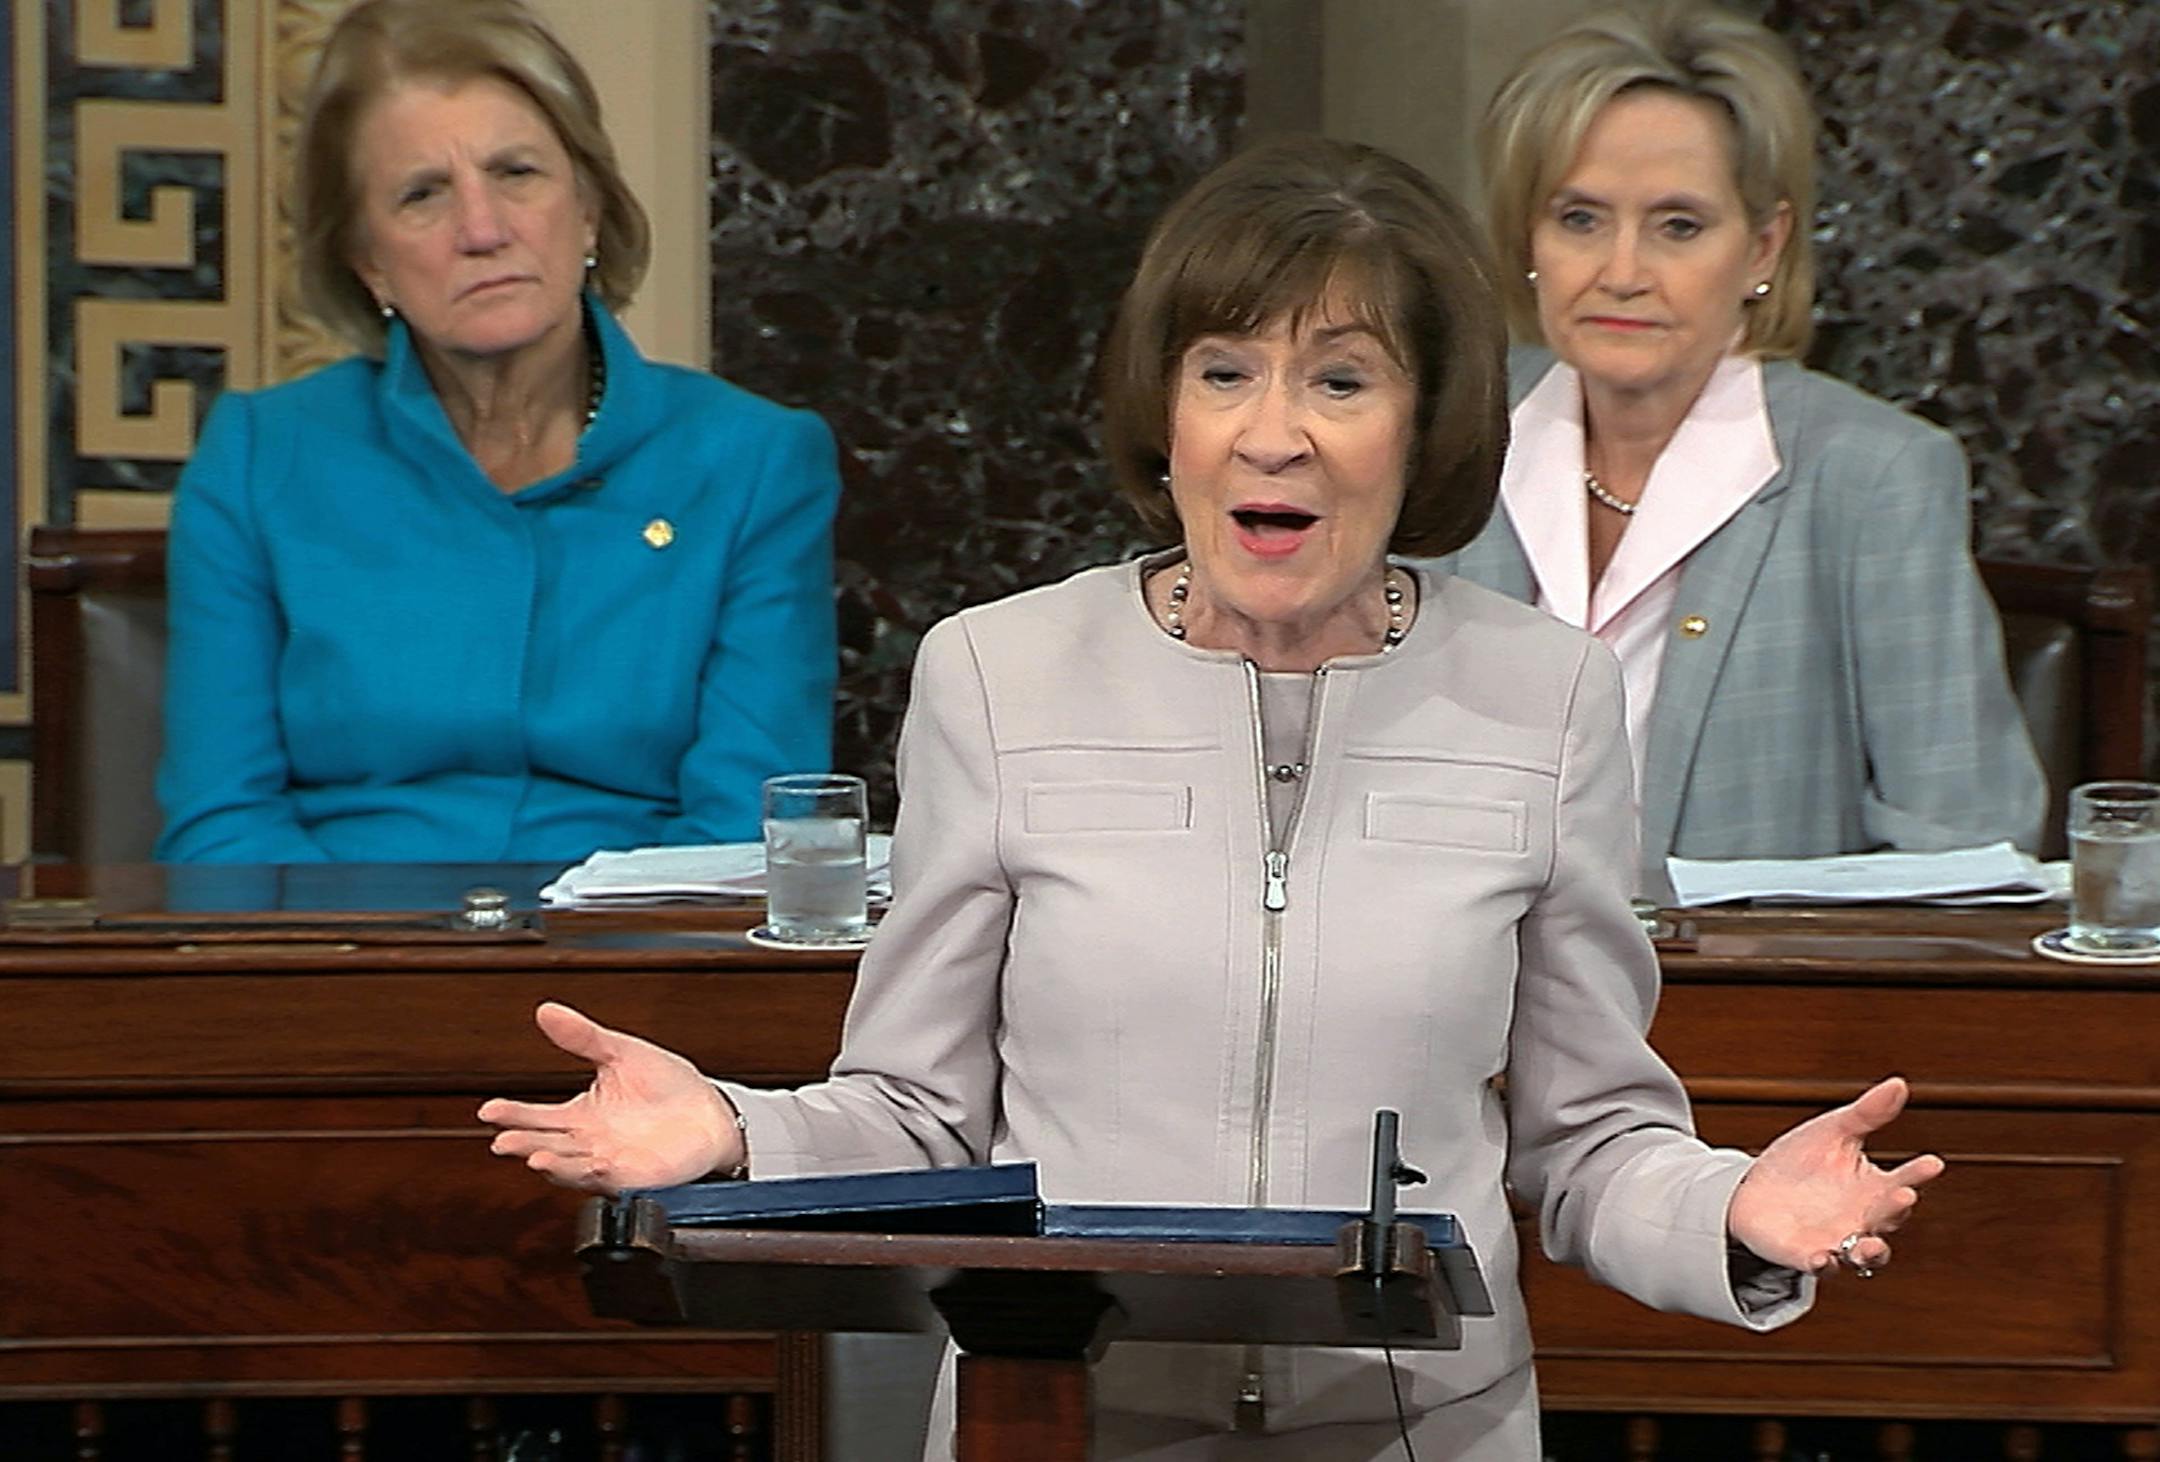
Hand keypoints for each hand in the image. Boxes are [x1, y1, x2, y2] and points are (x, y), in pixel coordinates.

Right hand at [477, 1002, 741, 1192]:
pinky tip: (587, 1164)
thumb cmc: (668, 1085)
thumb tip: (547, 1011)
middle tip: (503, 1140)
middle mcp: (589, 1143)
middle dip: (523, 1143)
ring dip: (553, 1164)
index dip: (511, 1114)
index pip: (537, 1116)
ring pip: (571, 1167)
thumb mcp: (621, 1053)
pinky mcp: (635, 1177)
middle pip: (546, 1145)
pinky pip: (610, 1179)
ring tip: (535, 1157)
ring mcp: (610, 1162)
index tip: (489, 1109)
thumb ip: (583, 1037)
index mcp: (581, 1115)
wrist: (710, 1111)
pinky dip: (595, 1174)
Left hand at [1726, 1076, 1944, 1275]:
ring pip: (1865, 1255)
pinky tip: (1823, 1257)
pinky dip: (1825, 1264)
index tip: (1933, 1162)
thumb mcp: (1832, 1132)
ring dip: (1871, 1251)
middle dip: (1897, 1208)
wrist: (1754, 1191)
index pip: (1904, 1180)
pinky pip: (1822, 1266)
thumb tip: (1899, 1084)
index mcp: (1874, 1187)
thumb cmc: (1802, 1162)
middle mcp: (1864, 1219)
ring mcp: (1839, 1241)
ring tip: (1872, 1244)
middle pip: (1889, 1218)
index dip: (1919, 1173)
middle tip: (1905, 1194)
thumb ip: (1866, 1114)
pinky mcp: (1808, 1256)